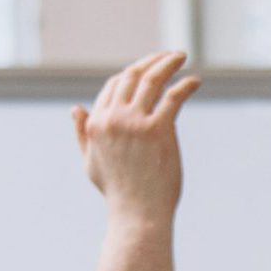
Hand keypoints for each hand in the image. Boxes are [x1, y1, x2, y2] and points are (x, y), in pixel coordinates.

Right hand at [72, 51, 200, 221]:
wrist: (137, 214)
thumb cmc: (118, 192)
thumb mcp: (91, 161)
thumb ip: (83, 133)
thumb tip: (76, 108)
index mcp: (97, 122)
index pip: (114, 86)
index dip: (132, 74)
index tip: (149, 69)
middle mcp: (113, 117)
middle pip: (132, 76)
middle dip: (150, 61)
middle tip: (168, 56)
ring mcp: (135, 122)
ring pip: (152, 80)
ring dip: (167, 64)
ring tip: (180, 56)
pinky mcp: (158, 130)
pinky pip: (173, 98)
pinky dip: (184, 85)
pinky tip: (195, 81)